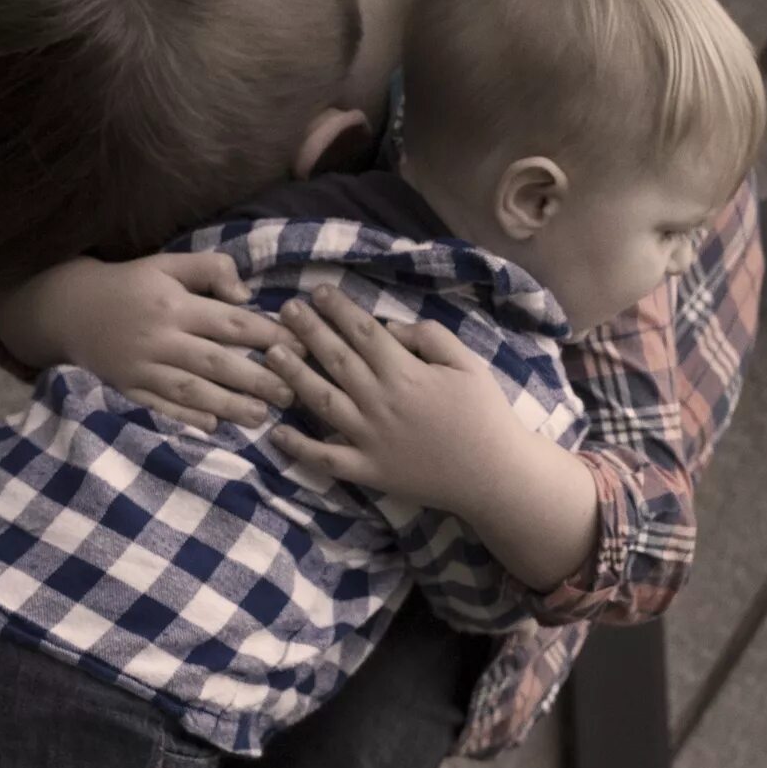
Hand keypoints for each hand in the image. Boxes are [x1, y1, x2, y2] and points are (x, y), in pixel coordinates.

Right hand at [0, 254, 293, 428]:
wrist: (69, 308)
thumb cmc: (129, 284)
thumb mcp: (167, 264)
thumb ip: (209, 269)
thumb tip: (245, 295)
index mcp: (174, 304)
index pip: (230, 322)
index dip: (268, 336)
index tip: (301, 348)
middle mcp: (160, 338)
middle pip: (216, 361)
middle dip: (257, 379)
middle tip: (292, 393)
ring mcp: (142, 367)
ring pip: (191, 389)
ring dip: (228, 405)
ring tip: (262, 417)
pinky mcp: (127, 388)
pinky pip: (159, 407)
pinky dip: (185, 417)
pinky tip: (213, 427)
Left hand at [268, 289, 600, 587]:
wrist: (494, 475)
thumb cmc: (485, 415)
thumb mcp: (469, 364)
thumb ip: (431, 338)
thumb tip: (390, 327)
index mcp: (406, 374)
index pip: (364, 333)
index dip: (339, 310)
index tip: (319, 292)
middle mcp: (380, 402)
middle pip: (336, 359)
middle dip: (309, 331)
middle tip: (285, 310)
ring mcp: (369, 439)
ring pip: (323, 401)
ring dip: (295, 375)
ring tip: (272, 353)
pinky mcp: (367, 470)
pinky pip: (326, 458)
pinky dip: (299, 447)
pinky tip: (276, 432)